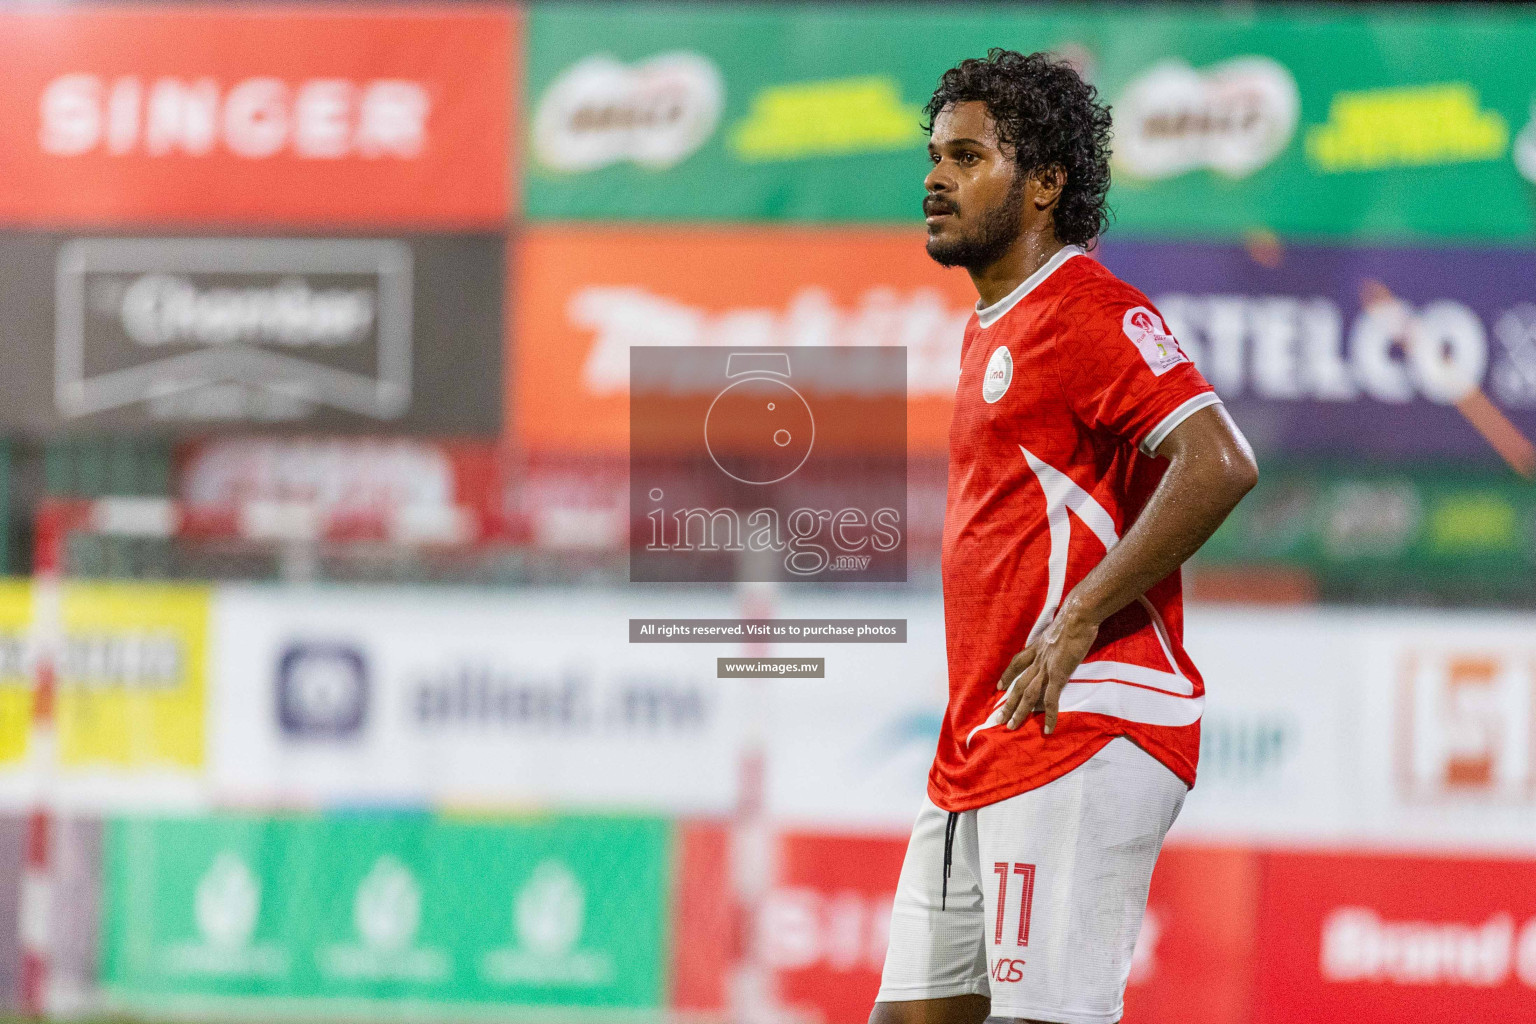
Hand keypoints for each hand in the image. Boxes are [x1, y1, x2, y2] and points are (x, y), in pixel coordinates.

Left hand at [995, 599, 1099, 734]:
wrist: (1077, 616)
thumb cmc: (1074, 617)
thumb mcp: (1059, 627)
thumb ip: (1057, 636)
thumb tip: (1062, 636)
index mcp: (1038, 647)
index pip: (1017, 663)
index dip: (1007, 675)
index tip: (999, 687)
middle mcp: (1038, 660)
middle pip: (1019, 684)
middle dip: (1008, 702)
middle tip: (999, 718)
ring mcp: (1046, 669)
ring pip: (1028, 695)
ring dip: (1019, 712)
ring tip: (1011, 726)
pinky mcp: (1058, 676)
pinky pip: (1051, 700)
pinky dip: (1050, 716)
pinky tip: (1048, 729)